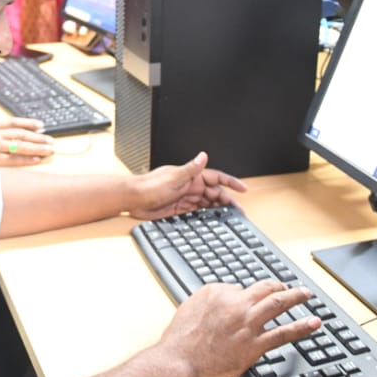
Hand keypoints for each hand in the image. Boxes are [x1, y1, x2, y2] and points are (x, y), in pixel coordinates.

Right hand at [0, 118, 54, 166]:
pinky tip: (37, 160)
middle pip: (21, 134)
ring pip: (20, 145)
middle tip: (51, 140)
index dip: (28, 123)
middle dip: (38, 137)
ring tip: (50, 150)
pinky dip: (26, 159)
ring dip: (37, 148)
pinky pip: (13, 159)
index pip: (12, 122)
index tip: (41, 125)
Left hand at [126, 151, 246, 219]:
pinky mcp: (179, 209)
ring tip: (230, 217)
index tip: (243, 188)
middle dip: (227, 201)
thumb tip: (203, 156)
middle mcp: (190, 186)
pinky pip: (197, 211)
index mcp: (191, 176)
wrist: (133, 199)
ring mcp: (185, 197)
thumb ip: (190, 168)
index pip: (216, 177)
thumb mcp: (173, 176)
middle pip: (214, 193)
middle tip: (239, 211)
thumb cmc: (149, 185)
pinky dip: (206, 215)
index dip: (230, 182)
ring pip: (207, 203)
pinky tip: (213, 220)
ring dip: (218, 209)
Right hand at [155, 280, 319, 376]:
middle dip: (279, 286)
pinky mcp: (254, 345)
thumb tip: (220, 305)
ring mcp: (247, 323)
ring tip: (306, 294)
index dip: (245, 296)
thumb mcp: (188, 310)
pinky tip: (314, 323)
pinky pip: (283, 333)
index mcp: (216, 292)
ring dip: (296, 297)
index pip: (240, 288)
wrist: (179, 364)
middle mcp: (234, 303)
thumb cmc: (179, 342)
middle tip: (288, 287)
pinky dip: (301, 327)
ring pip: (278, 303)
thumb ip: (207, 303)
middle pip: (264, 288)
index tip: (249, 301)